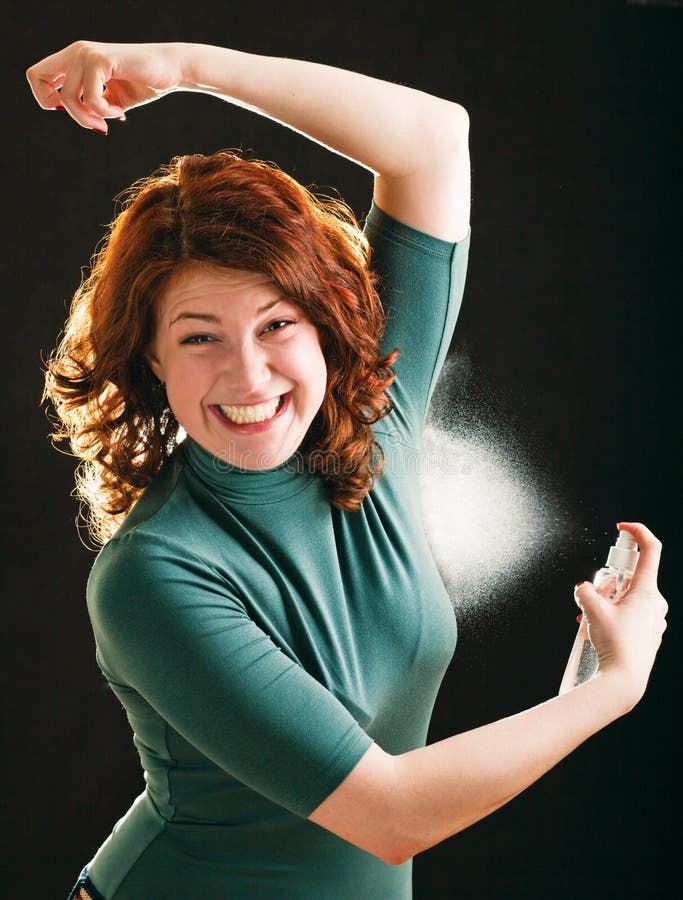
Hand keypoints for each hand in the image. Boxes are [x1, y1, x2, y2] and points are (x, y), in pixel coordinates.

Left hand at [26, 40, 183, 132]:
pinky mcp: (100, 60)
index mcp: (75, 58)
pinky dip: (104, 112)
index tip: (76, 111)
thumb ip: (92, 104)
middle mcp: (76, 51)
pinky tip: (121, 111)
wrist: (172, 70)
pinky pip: (89, 98)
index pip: (38, 76)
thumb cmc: (145, 83)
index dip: (47, 99)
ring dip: (89, 117)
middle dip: (61, 108)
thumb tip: (83, 119)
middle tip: (90, 120)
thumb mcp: (112, 98)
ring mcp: (86, 53)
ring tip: (112, 117)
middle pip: (38, 80)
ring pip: (68, 98)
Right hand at [575, 522, 667, 709]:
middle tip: (594, 594)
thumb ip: (585, 591)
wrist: (625, 680)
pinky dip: (612, 615)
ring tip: (590, 617)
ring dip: (607, 601)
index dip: (637, 532)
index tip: (621, 529)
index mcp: (646, 590)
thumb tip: (584, 589)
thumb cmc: (616, 644)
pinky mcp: (648, 633)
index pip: (650, 549)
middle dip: (608, 581)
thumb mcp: (593, 610)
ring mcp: (653, 619)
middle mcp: (655, 602)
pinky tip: (596, 629)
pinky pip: (629, 614)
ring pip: (628, 597)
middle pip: (631, 576)